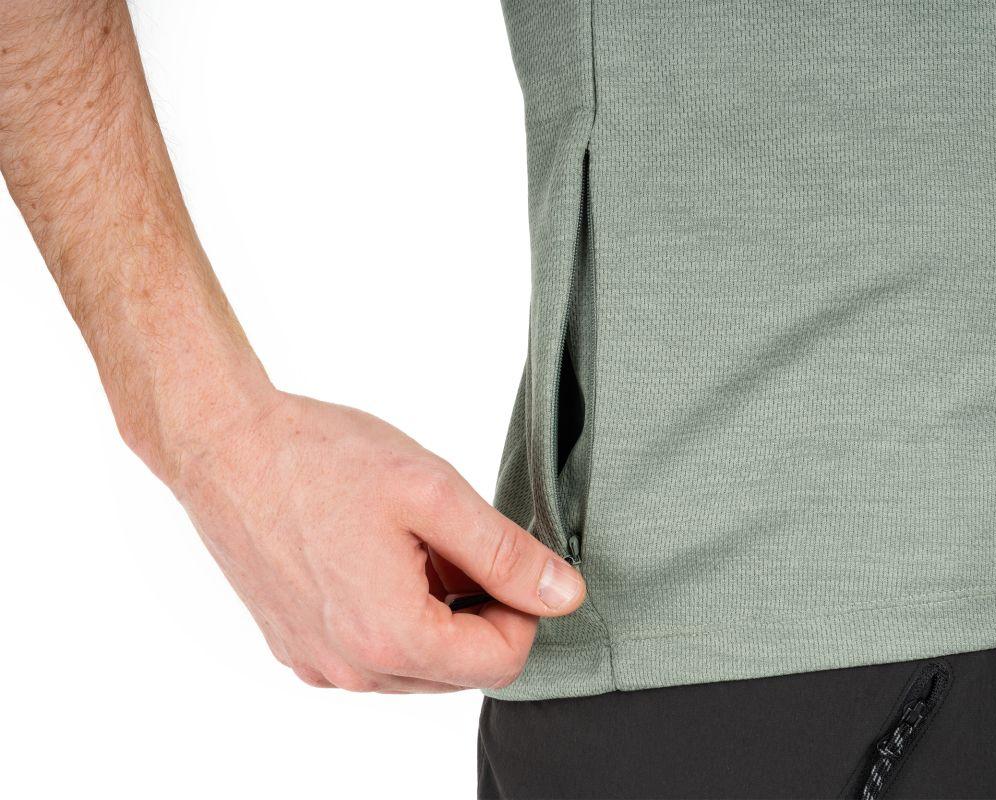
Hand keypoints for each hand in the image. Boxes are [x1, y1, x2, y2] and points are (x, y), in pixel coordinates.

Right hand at [168, 390, 584, 692]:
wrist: (225, 445)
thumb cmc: (322, 458)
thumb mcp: (435, 495)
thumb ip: (506, 555)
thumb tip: (564, 596)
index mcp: (392, 637)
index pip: (502, 662)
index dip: (524, 609)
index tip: (508, 558)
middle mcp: (351, 670)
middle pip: (461, 670)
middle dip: (482, 613)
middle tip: (462, 544)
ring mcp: (318, 663)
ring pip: (419, 667)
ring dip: (440, 616)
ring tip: (417, 545)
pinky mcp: (295, 647)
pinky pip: (372, 656)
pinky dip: (395, 617)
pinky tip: (379, 557)